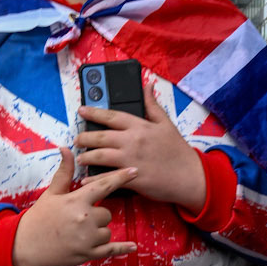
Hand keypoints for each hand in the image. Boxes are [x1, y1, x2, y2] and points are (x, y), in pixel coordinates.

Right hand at [11, 151, 137, 265]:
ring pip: (107, 231)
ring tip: (77, 234)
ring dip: (98, 232)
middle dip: (97, 216)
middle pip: (107, 213)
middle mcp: (85, 218)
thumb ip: (64, 172)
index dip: (121, 177)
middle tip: (78, 220)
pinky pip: (111, 250)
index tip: (135, 170)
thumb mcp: (51, 193)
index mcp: (76, 201)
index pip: (103, 186)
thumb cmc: (38, 218)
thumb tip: (66, 148)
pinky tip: (132, 247)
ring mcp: (87, 238)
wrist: (23, 246)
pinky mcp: (88, 254)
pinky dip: (122, 249)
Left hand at [76, 81, 206, 211]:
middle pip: (100, 137)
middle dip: (84, 137)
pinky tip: (84, 179)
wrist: (189, 176)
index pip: (111, 116)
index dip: (94, 112)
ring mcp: (130, 160)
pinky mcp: (131, 178)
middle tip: (77, 139)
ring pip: (100, 156)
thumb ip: (152, 105)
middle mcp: (132, 141)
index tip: (81, 111)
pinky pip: (107, 177)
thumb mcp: (166, 123)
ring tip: (80, 158)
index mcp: (140, 126)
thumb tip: (147, 86)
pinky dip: (93, 179)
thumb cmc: (178, 150)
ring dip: (86, 157)